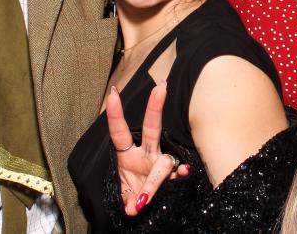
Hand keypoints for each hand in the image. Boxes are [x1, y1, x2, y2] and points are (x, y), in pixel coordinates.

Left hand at [106, 82, 190, 215]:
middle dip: (155, 107)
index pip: (120, 132)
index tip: (112, 93)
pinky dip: (179, 175)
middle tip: (160, 88)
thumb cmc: (133, 193)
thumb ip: (127, 199)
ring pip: (163, 163)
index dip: (115, 114)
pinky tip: (183, 173)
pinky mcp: (173, 176)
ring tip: (142, 200)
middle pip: (151, 128)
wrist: (146, 207)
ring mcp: (160, 164)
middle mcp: (146, 154)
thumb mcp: (124, 195)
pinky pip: (178, 175)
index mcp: (128, 154)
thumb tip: (134, 208)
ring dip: (153, 184)